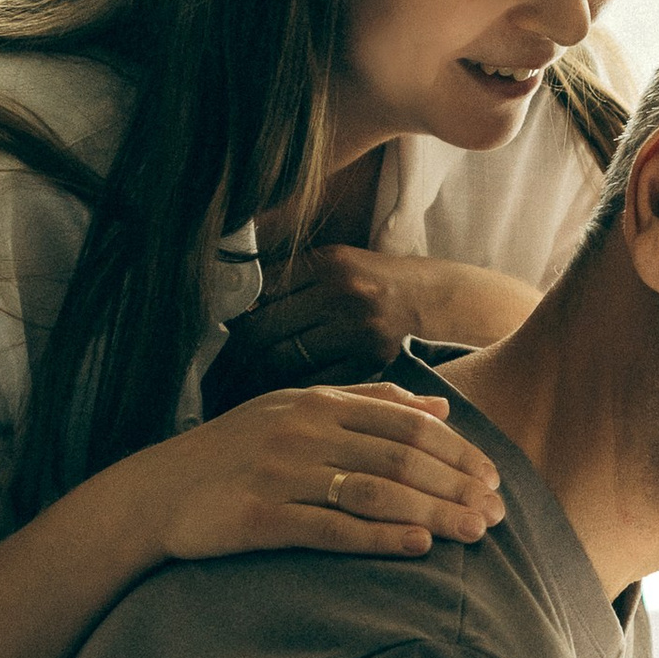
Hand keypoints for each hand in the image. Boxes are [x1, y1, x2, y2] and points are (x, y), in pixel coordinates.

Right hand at [131, 383, 504, 564]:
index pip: (405, 423)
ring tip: (474, 534)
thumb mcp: (295, 411)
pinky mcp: (258, 518)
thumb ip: (368, 403)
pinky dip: (380, 537)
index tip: (494, 478)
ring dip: (432, 513)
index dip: (456, 451)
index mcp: (316, 403)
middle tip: (498, 514)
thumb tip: (436, 403)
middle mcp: (302, 431)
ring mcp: (279, 473)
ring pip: (374, 491)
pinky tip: (419, 547)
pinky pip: (331, 528)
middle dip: (456, 486)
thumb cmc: (235, 453)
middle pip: (399, 457)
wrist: (155, 493)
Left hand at [218, 245, 449, 391]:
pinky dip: (292, 389)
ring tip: (241, 382)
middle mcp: (345, 293)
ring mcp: (361, 330)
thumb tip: (240, 305)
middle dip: (238, 349)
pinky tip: (279, 394)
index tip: (222, 328)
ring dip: (257, 373)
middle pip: (266, 327)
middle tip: (221, 365)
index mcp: (331, 263)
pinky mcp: (374, 363)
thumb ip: (295, 279)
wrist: (438, 303)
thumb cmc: (379, 285)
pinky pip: (315, 381)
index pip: (262, 290)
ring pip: (285, 358)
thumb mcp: (341, 264)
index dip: (237, 312)